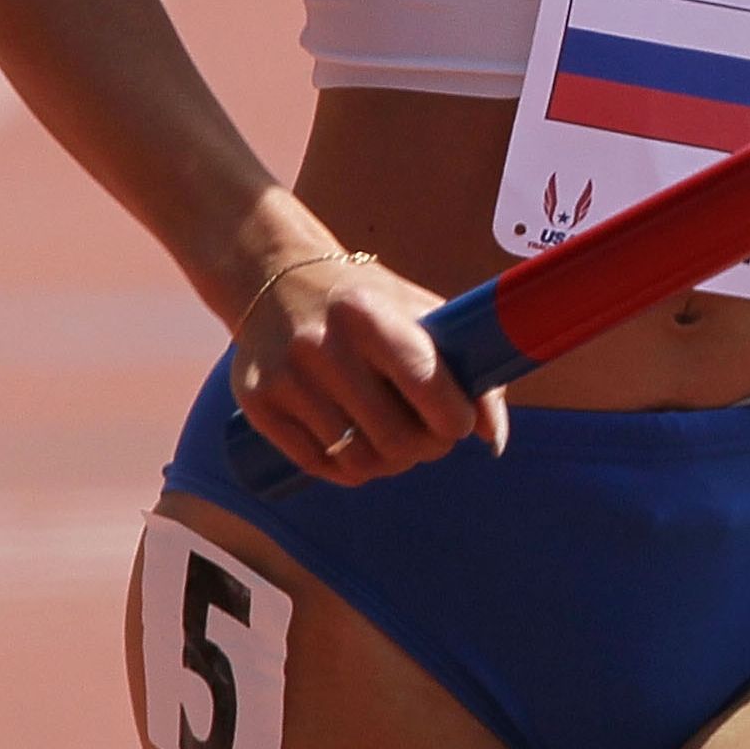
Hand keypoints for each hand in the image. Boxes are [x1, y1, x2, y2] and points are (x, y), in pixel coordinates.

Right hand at [228, 255, 507, 486]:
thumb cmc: (368, 302)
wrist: (275, 278)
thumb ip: (469, 370)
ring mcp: (285, 378)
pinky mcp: (257, 404)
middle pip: (395, 438)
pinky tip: (358, 449)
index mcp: (370, 315)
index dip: (455, 420)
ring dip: (389, 465)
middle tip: (429, 440)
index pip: (426, 386)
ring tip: (396, 446)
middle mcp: (322, 346)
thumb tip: (492, 438)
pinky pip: (318, 465)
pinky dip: (349, 470)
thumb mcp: (422, 313)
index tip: (459, 421)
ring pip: (358, 461)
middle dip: (426, 449)